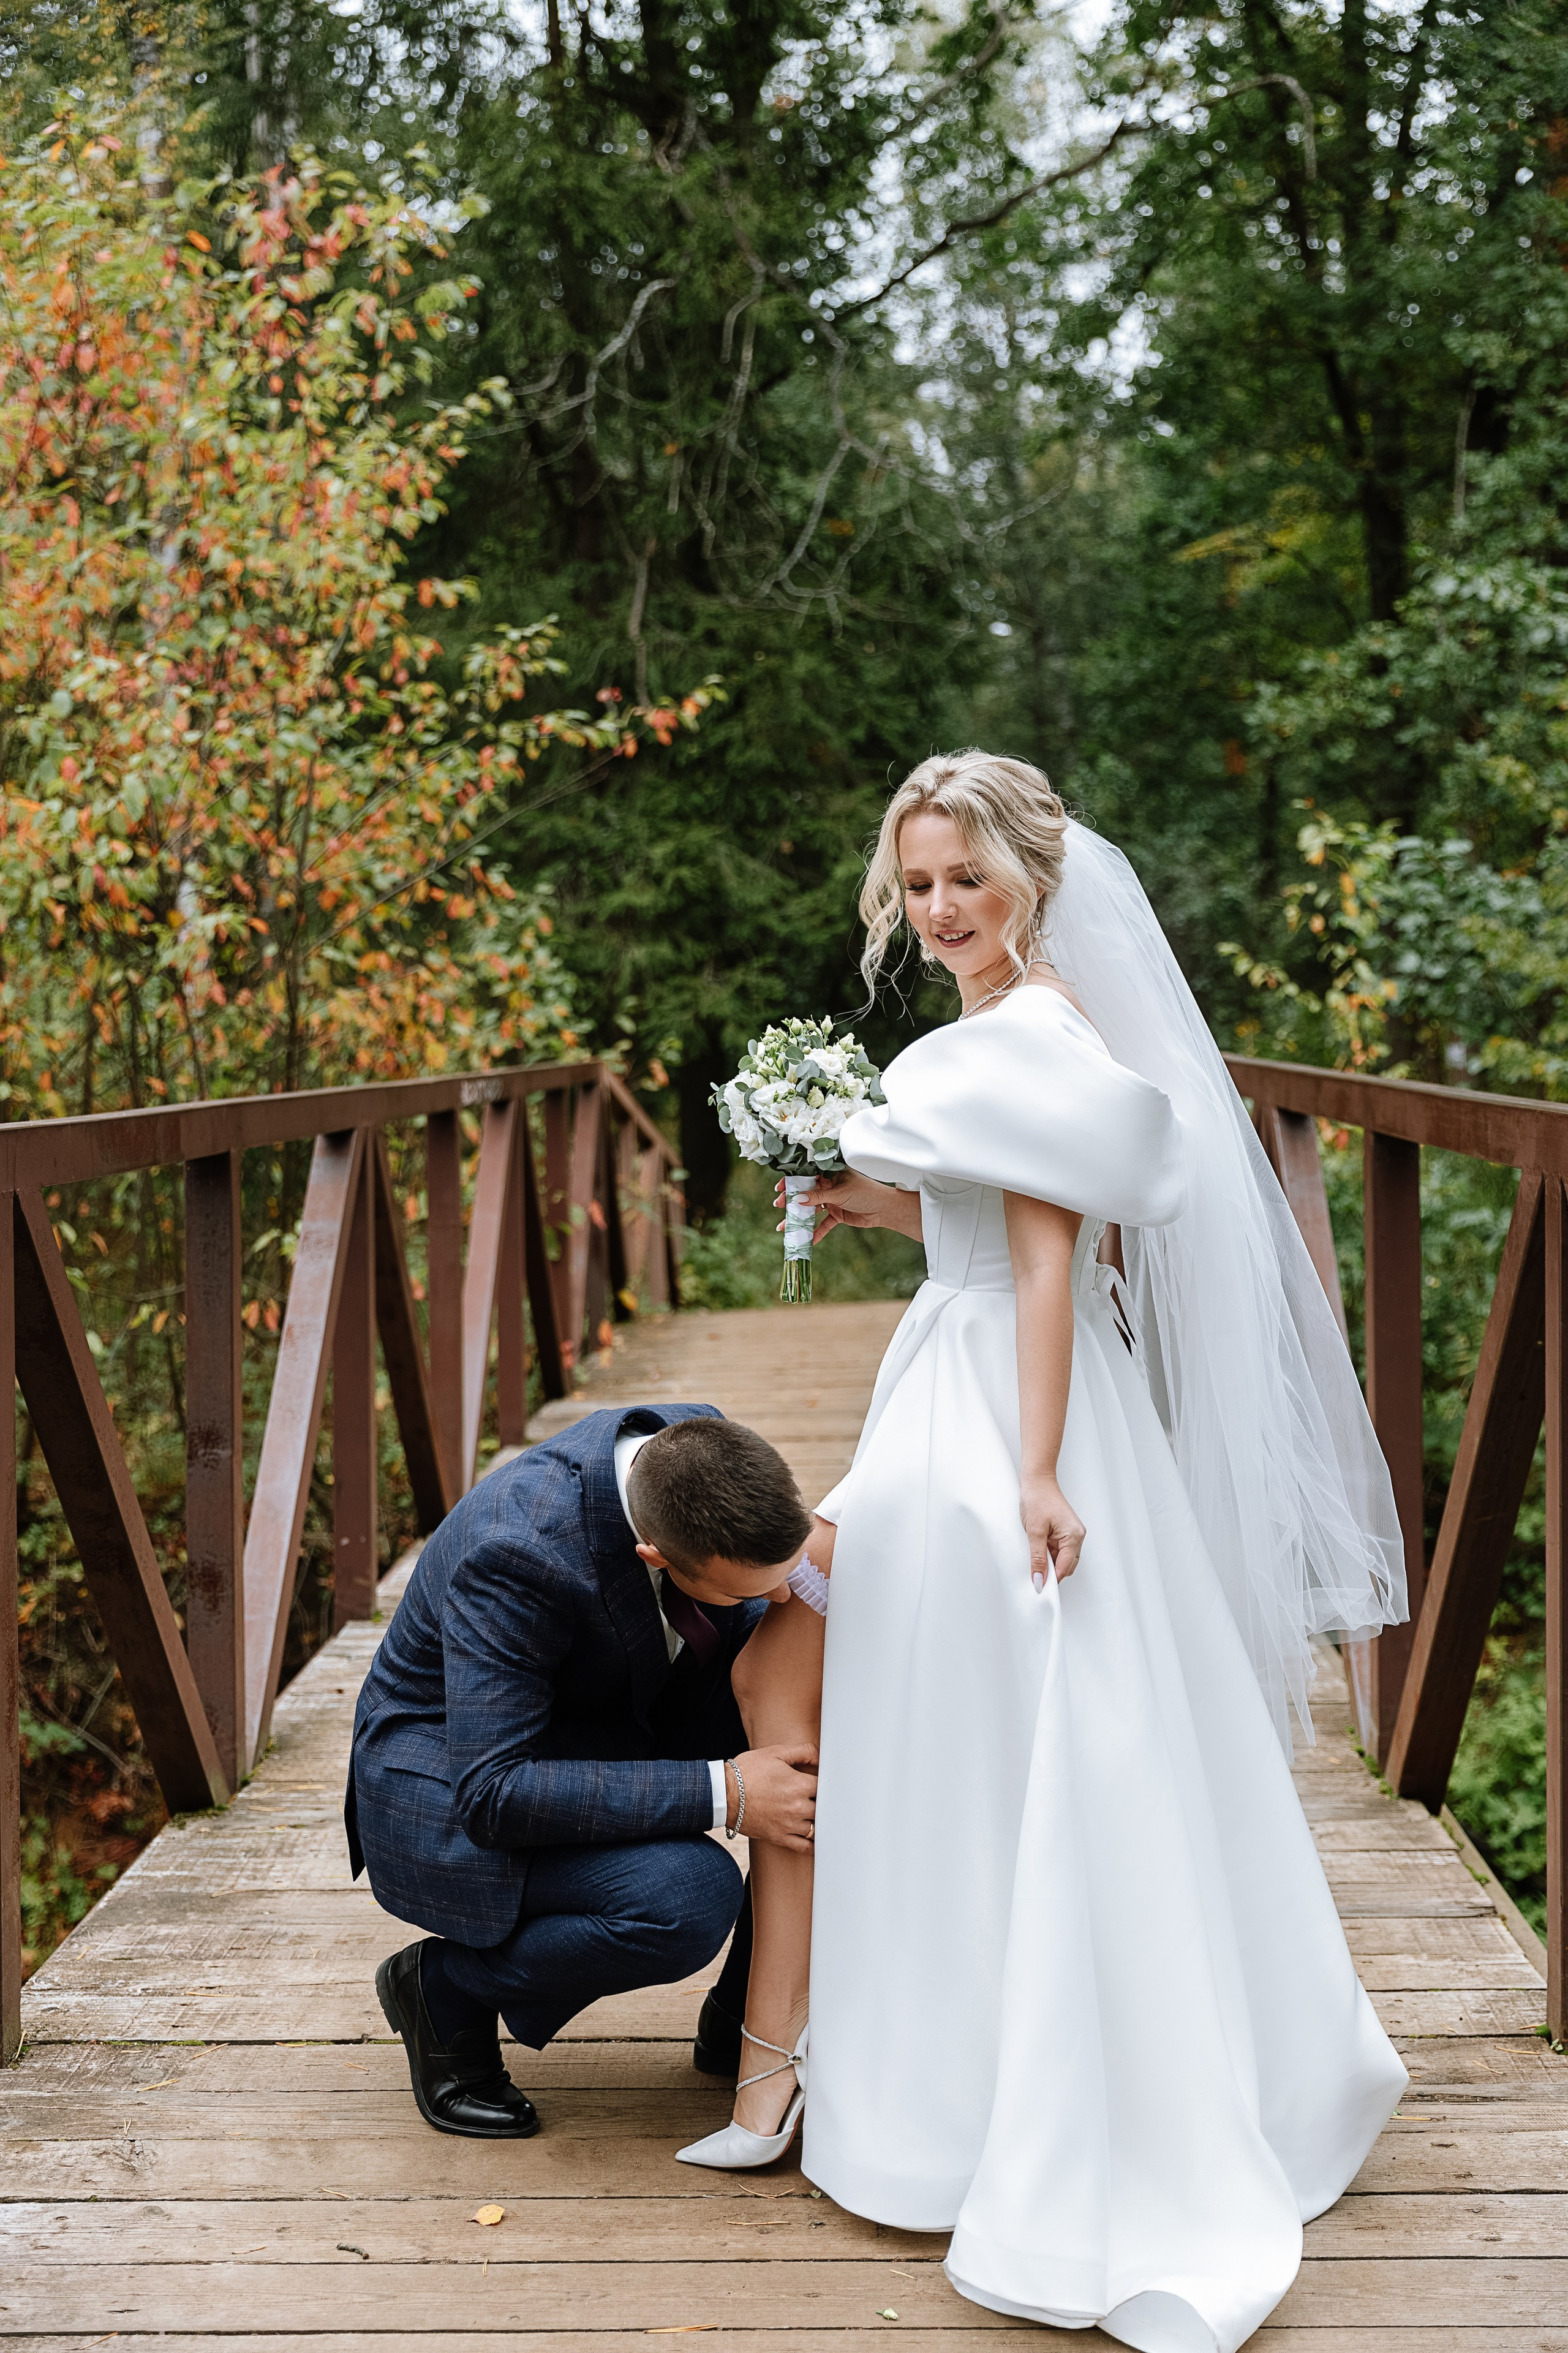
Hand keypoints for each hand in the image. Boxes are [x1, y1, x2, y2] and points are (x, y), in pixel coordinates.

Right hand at [730, 1743, 817, 1851]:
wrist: (724, 1794)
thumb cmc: (748, 1771)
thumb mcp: (775, 1753)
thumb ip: (802, 1751)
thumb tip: (820, 1758)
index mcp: (799, 1785)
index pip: (827, 1786)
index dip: (829, 1783)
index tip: (827, 1782)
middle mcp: (798, 1807)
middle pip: (824, 1808)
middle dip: (824, 1802)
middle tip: (825, 1799)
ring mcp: (789, 1824)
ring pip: (817, 1827)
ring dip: (819, 1820)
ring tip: (819, 1815)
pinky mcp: (779, 1837)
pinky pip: (804, 1846)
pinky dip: (813, 1844)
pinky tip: (816, 1839)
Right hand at [774, 1170, 921, 1240]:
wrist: (885, 1209)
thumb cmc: (866, 1192)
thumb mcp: (840, 1192)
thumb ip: (818, 1196)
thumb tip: (797, 1200)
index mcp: (830, 1173)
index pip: (807, 1175)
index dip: (792, 1181)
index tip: (780, 1188)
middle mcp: (830, 1186)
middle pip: (806, 1193)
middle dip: (791, 1200)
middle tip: (779, 1205)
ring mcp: (832, 1200)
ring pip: (812, 1209)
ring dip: (799, 1218)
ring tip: (784, 1227)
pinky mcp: (837, 1214)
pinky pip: (823, 1223)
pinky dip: (816, 1232)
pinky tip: (807, 1240)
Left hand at [1020, 1475, 1084, 1586]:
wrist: (1038, 1480)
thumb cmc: (1038, 1499)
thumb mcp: (1034, 1532)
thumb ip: (1037, 1558)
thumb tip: (1039, 1580)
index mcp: (1074, 1537)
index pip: (1065, 1568)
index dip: (1051, 1580)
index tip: (1038, 1587)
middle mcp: (1077, 1536)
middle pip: (1066, 1566)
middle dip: (1051, 1572)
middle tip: (1033, 1573)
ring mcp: (1072, 1534)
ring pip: (1062, 1559)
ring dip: (1049, 1562)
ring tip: (1034, 1555)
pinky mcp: (1065, 1532)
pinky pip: (1059, 1550)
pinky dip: (1048, 1553)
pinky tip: (1037, 1548)